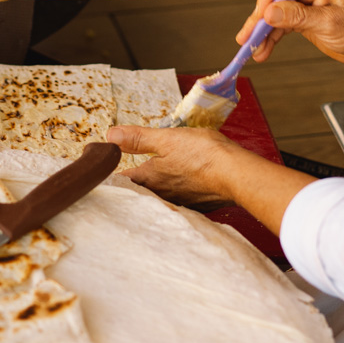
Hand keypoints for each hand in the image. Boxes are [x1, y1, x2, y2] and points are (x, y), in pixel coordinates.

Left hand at [106, 125, 242, 208]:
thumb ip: (137, 138)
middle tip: (127, 175)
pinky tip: (182, 184)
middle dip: (133, 183)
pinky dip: (177, 192)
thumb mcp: (166, 138)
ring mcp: (179, 202)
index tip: (106, 171)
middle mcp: (160, 195)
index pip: (121, 180)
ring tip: (154, 179)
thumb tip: (110, 137)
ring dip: (155, 188)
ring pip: (159, 196)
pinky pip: (179, 200)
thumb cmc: (203, 154)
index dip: (112, 174)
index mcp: (148, 179)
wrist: (237, 175)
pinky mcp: (197, 205)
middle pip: (139, 191)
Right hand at [238, 0, 343, 64]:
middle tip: (246, 36)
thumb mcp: (329, 23)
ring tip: (253, 50)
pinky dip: (272, 38)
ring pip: (276, 14)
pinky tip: (263, 50)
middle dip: (260, 18)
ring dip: (263, 32)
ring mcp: (306, 2)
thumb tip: (269, 12)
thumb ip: (297, 16)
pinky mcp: (303, 17)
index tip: (258, 17)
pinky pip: (282, 25)